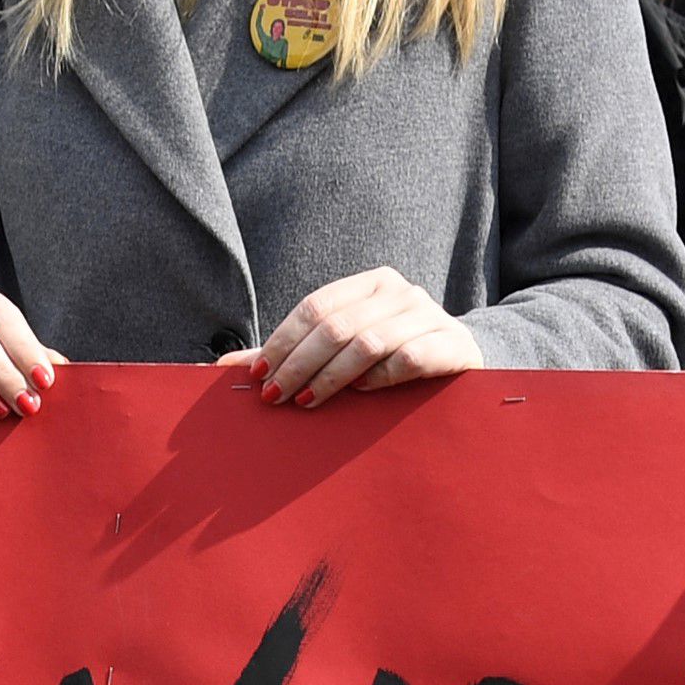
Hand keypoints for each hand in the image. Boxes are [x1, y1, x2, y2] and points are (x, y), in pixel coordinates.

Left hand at [253, 267, 476, 404]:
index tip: (257, 376)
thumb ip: (290, 353)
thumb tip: (222, 366)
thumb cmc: (393, 354)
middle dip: (298, 364)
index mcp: (370, 284)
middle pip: (336, 326)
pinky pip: (407, 359)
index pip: (315, 306)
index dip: (282, 340)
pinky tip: (360, 394)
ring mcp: (428, 315)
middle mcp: (399, 291)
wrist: (462, 358)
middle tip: (275, 398)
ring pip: (368, 343)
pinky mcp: (451, 344)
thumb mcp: (345, 346)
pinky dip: (378, 379)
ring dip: (331, 376)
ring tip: (307, 401)